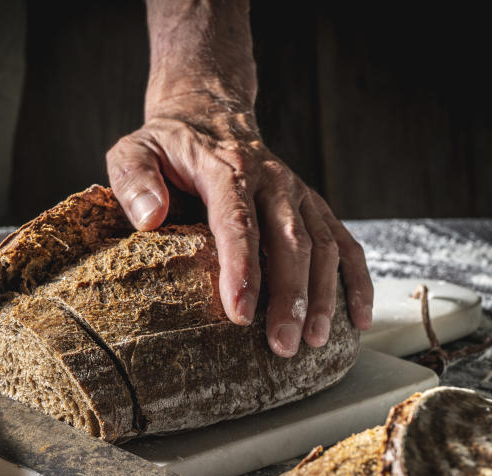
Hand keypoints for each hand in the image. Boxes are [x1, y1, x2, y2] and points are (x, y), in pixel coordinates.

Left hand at [106, 92, 373, 356]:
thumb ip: (134, 181)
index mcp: (226, 169)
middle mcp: (271, 180)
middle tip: (283, 345)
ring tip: (314, 342)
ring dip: (322, 296)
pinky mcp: (312, 206)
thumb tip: (150, 218)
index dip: (242, 270)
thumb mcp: (133, 152)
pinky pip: (343, 242)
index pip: (238, 222)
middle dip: (289, 297)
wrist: (208, 115)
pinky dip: (355, 280)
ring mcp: (297, 193)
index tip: (240, 314)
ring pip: (322, 245)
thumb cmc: (165, 146)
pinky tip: (357, 318)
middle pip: (289, 241)